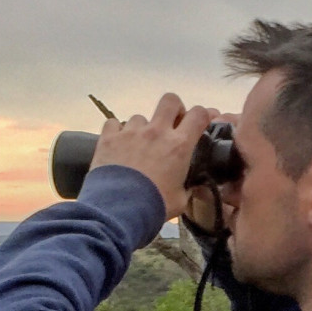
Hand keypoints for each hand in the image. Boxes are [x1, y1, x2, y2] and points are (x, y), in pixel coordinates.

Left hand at [90, 93, 217, 220]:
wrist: (119, 210)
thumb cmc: (154, 206)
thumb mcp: (180, 200)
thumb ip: (187, 187)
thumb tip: (192, 186)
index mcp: (179, 145)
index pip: (199, 114)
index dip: (203, 115)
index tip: (200, 123)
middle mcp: (157, 131)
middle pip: (170, 100)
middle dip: (173, 109)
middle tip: (171, 124)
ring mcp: (131, 132)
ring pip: (140, 117)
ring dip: (142, 128)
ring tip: (137, 146)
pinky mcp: (109, 137)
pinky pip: (114, 123)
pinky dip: (116, 132)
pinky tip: (117, 145)